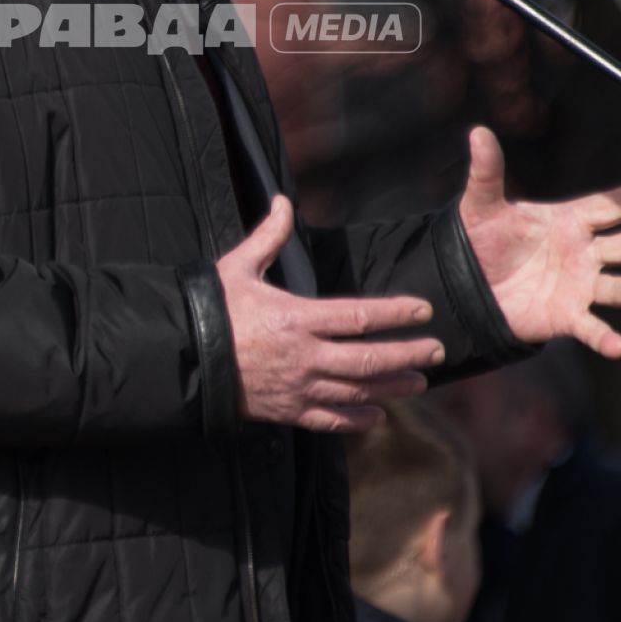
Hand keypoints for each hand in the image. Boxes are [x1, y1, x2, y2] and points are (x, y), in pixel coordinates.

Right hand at [218, 196, 445, 432]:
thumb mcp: (238, 268)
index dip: (396, 313)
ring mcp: (298, 387)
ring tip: (420, 382)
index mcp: (297, 318)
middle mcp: (304, 356)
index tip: (424, 310)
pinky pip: (330, 420)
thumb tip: (283, 201)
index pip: (360, 316)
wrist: (184, 359)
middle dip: (408, 354)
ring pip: (357, 391)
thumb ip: (268, 237)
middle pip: (369, 358)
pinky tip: (378, 416)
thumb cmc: (211, 309)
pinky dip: (356, 420)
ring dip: (393, 388)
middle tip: (437, 349)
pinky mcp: (287, 410)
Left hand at [456, 127, 620, 357]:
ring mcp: (579, 285)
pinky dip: (605, 339)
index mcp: (568, 220)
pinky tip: (618, 347)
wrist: (467, 285)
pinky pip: (591, 328)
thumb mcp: (481, 205)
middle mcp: (582, 252)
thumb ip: (487, 171)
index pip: (609, 206)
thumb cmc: (481, 240)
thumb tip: (478, 131)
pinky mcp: (566, 316)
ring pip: (615, 287)